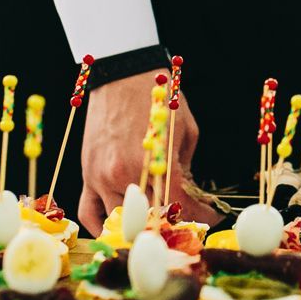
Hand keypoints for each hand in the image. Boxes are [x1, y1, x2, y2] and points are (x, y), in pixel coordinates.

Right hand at [78, 70, 202, 234]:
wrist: (121, 74)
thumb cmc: (158, 98)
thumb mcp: (185, 131)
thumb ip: (186, 168)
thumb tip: (188, 195)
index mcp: (154, 165)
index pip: (181, 207)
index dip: (203, 216)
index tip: (213, 215)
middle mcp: (124, 177)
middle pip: (151, 221)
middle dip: (174, 224)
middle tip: (189, 220)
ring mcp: (101, 178)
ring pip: (119, 222)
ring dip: (140, 226)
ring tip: (157, 221)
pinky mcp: (87, 174)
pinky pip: (88, 212)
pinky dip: (103, 224)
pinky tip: (121, 223)